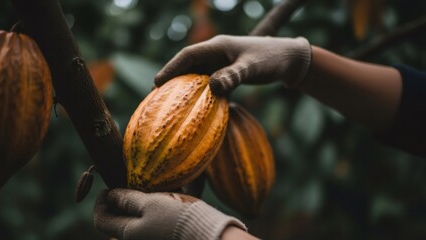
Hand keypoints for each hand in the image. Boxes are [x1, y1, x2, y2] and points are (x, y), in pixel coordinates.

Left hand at [94, 188, 245, 239]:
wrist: (208, 234)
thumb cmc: (177, 218)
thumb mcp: (150, 203)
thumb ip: (128, 199)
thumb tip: (110, 194)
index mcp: (128, 233)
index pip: (101, 219)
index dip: (101, 200)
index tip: (109, 185)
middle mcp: (136, 239)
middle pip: (117, 220)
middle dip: (119, 202)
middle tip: (129, 185)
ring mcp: (149, 237)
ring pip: (134, 220)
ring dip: (135, 204)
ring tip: (148, 189)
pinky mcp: (162, 234)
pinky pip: (148, 222)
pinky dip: (149, 210)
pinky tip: (162, 198)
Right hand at [155, 35, 310, 94]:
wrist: (290, 59)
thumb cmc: (271, 59)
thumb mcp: (252, 67)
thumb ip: (233, 76)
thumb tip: (213, 87)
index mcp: (218, 46)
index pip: (188, 55)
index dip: (171, 68)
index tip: (157, 83)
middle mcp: (216, 53)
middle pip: (188, 65)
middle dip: (173, 79)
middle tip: (157, 97)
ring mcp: (221, 63)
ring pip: (197, 75)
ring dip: (185, 87)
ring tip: (170, 103)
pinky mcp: (227, 72)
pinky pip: (208, 82)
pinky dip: (200, 92)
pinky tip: (195, 106)